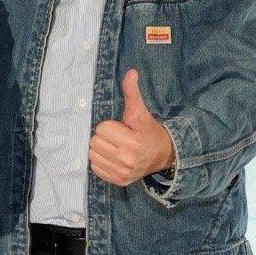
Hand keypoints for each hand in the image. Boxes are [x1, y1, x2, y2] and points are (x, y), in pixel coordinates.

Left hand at [89, 70, 175, 186]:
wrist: (163, 154)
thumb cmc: (148, 131)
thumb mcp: (140, 112)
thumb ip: (132, 93)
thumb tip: (130, 72)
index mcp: (132, 142)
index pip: (101, 129)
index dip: (108, 126)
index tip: (120, 128)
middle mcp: (127, 160)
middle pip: (94, 143)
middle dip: (103, 137)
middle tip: (116, 137)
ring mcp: (122, 173)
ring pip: (92, 155)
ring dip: (100, 149)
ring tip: (114, 147)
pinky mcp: (119, 181)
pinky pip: (95, 168)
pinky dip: (101, 162)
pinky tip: (112, 157)